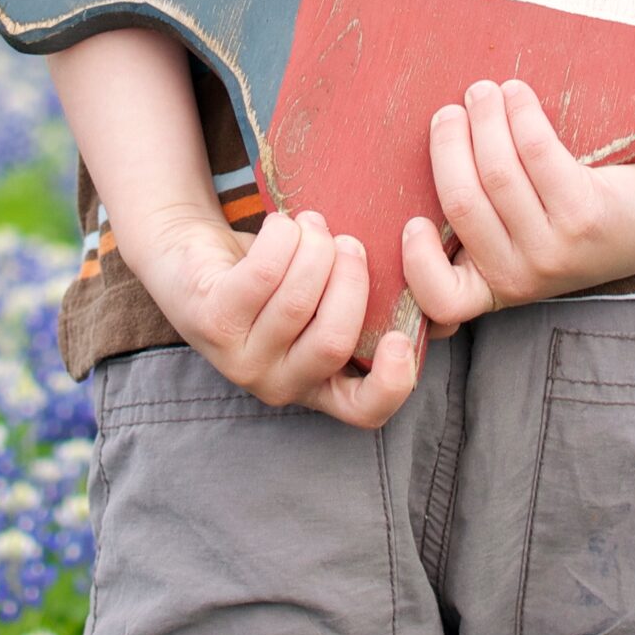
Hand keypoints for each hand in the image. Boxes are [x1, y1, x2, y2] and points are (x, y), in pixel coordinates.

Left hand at [130, 206, 420, 427]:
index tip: (400, 338)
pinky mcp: (208, 321)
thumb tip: (442, 315)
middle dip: (350, 279)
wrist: (192, 252)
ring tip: (312, 223)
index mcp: (319, 385)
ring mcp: (238, 359)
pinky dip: (282, 238)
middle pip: (333, 342)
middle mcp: (279, 383)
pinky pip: (261, 276)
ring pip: (297, 303)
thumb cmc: (275, 276)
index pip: (365, 411)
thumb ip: (384, 306)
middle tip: (348, 241)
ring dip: (314, 249)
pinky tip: (282, 224)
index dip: (392, 383)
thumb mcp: (329, 296)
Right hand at [400, 78, 634, 326]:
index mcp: (500, 286)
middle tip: (451, 110)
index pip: (444, 300)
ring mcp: (558, 248)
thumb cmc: (584, 215)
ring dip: (484, 118)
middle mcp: (526, 276)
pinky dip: (520, 114)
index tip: (411, 223)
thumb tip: (427, 166)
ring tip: (484, 91)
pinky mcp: (587, 213)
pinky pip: (536, 153)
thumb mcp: (530, 240)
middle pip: (462, 203)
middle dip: (448, 145)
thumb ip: (482, 224)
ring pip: (496, 173)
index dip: (415, 264)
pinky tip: (518, 93)